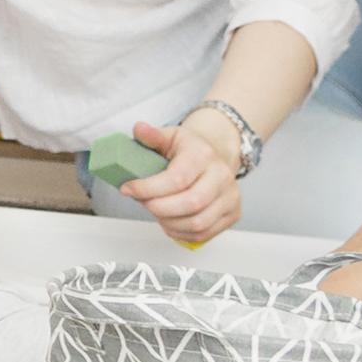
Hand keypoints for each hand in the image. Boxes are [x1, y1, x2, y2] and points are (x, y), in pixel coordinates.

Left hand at [120, 114, 244, 243]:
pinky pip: (204, 233)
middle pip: (190, 203)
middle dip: (158, 208)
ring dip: (169, 222)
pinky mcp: (233, 213)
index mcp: (203, 155)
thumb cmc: (189, 149)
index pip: (176, 179)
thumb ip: (152, 135)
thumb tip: (138, 128)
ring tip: (155, 211)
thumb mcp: (170, 136)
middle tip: (143, 202)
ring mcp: (230, 197)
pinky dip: (181, 232)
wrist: (216, 154)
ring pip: (197, 223)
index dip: (148, 188)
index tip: (128, 189)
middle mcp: (222, 176)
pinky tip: (169, 221)